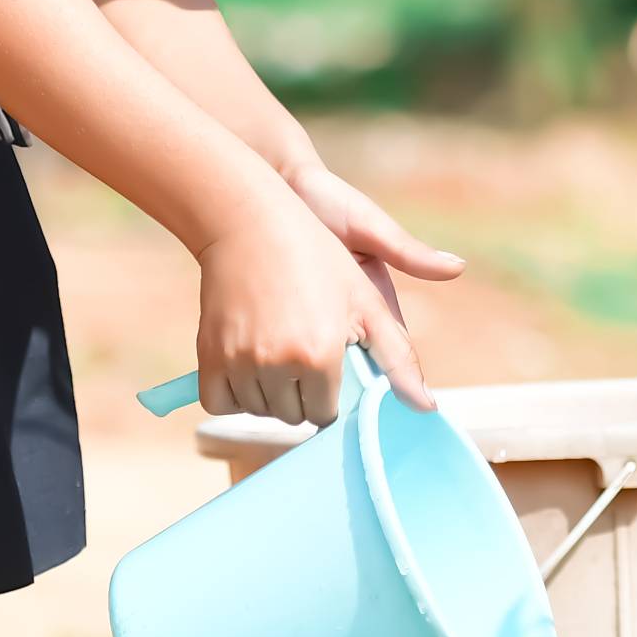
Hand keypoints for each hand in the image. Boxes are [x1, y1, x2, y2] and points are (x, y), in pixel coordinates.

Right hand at [194, 188, 401, 425]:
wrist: (247, 220)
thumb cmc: (316, 255)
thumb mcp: (366, 297)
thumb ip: (398, 355)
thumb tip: (428, 408)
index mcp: (322, 355)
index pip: (326, 414)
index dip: (327, 393)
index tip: (325, 367)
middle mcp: (280, 364)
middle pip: (291, 417)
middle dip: (298, 395)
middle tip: (300, 355)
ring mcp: (240, 360)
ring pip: (256, 411)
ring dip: (265, 394)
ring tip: (275, 352)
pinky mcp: (209, 355)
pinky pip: (219, 402)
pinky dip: (230, 393)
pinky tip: (245, 364)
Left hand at [288, 159, 462, 390]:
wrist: (273, 182)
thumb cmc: (327, 202)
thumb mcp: (369, 227)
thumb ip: (407, 252)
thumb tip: (456, 267)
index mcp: (369, 305)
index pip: (389, 356)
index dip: (394, 383)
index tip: (401, 409)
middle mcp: (340, 320)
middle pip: (348, 371)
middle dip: (339, 388)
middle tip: (332, 408)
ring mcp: (306, 322)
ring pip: (310, 371)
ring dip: (301, 383)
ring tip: (292, 395)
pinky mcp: (271, 317)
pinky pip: (271, 355)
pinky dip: (265, 368)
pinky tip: (256, 377)